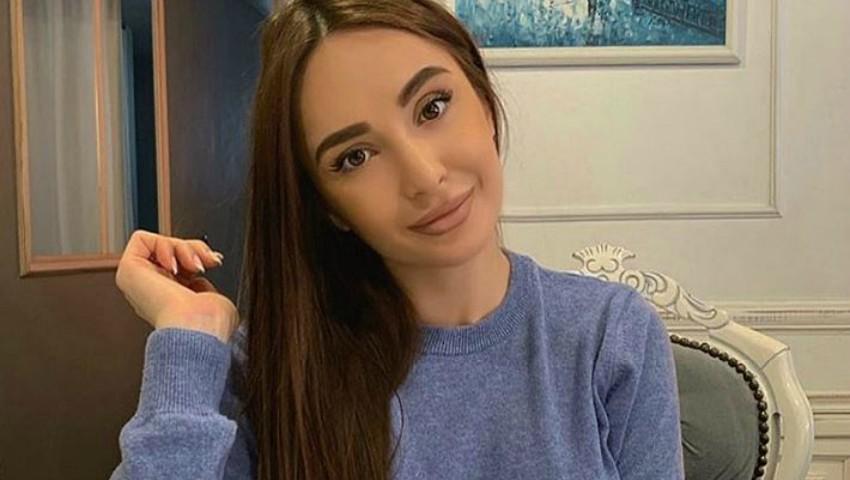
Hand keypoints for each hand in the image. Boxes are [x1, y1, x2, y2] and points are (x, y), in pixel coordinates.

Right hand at [115, 229, 238, 343]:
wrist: (197, 326)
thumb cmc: (210, 323)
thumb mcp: (215, 300)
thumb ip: (204, 287)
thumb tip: (199, 280)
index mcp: (171, 303)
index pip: (182, 266)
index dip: (199, 256)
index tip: (214, 261)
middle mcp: (152, 292)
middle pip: (172, 251)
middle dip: (194, 248)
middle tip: (206, 262)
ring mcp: (138, 281)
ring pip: (160, 244)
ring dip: (184, 248)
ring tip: (194, 266)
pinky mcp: (128, 269)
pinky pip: (141, 239)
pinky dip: (164, 244)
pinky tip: (173, 264)